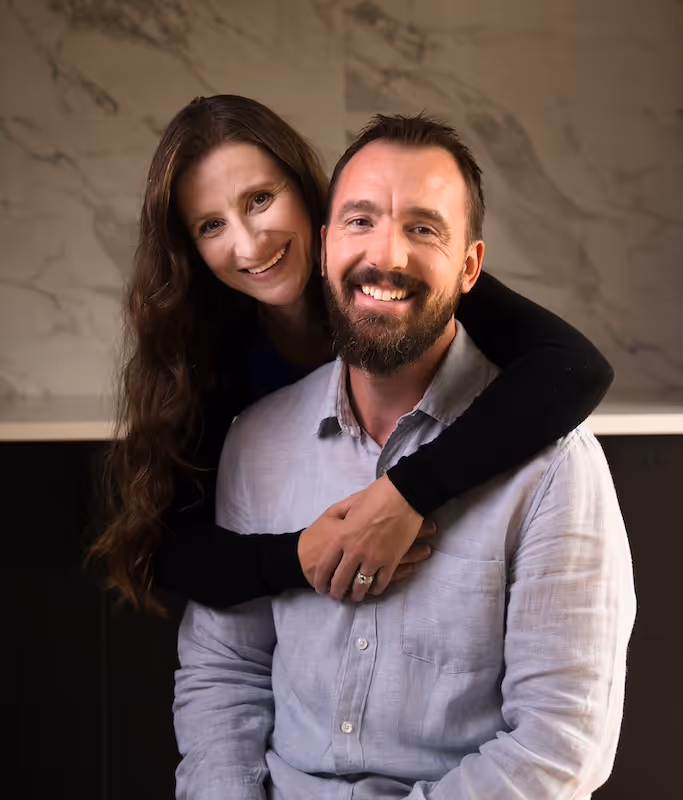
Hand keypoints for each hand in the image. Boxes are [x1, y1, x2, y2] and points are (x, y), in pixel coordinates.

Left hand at [297, 475, 434, 602]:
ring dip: (356, 595)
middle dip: (336, 592)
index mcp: (341, 536)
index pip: (325, 566)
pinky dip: (376, 589)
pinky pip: (381, 582)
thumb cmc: (376, 495)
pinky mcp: (391, 561)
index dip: (320, 581)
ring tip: (354, 597)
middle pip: (340, 580)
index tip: (320, 587)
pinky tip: (373, 589)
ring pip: (360, 586)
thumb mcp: (351, 503)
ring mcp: (373, 558)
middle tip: (335, 596)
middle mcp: (354, 551)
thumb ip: (341, 518)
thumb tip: (336, 525)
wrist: (403, 495)